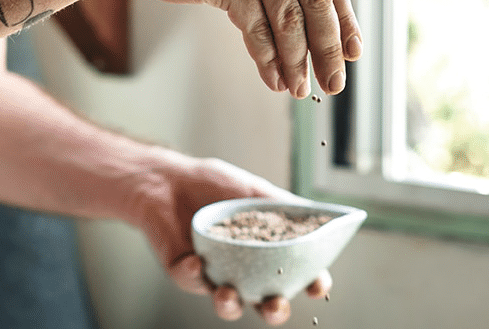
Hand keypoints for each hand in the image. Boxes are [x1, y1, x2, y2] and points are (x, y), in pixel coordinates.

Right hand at [116, 0, 361, 98]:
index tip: (353, 50)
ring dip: (297, 60)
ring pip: (287, 18)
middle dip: (328, 47)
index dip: (344, 17)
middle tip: (335, 80)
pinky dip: (268, 59)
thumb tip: (316, 26)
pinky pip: (256, 27)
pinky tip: (274, 78)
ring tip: (301, 87)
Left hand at [128, 156, 332, 324]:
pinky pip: (190, 280)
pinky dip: (194, 273)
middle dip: (274, 310)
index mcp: (267, 253)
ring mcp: (215, 275)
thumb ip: (284, 206)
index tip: (317, 285)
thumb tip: (320, 216)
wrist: (169, 178)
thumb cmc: (212, 185)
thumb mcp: (254, 191)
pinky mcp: (184, 272)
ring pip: (228, 304)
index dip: (312, 284)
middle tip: (274, 304)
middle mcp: (244, 271)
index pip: (298, 276)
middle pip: (266, 303)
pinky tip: (196, 260)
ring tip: (228, 293)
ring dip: (230, 304)